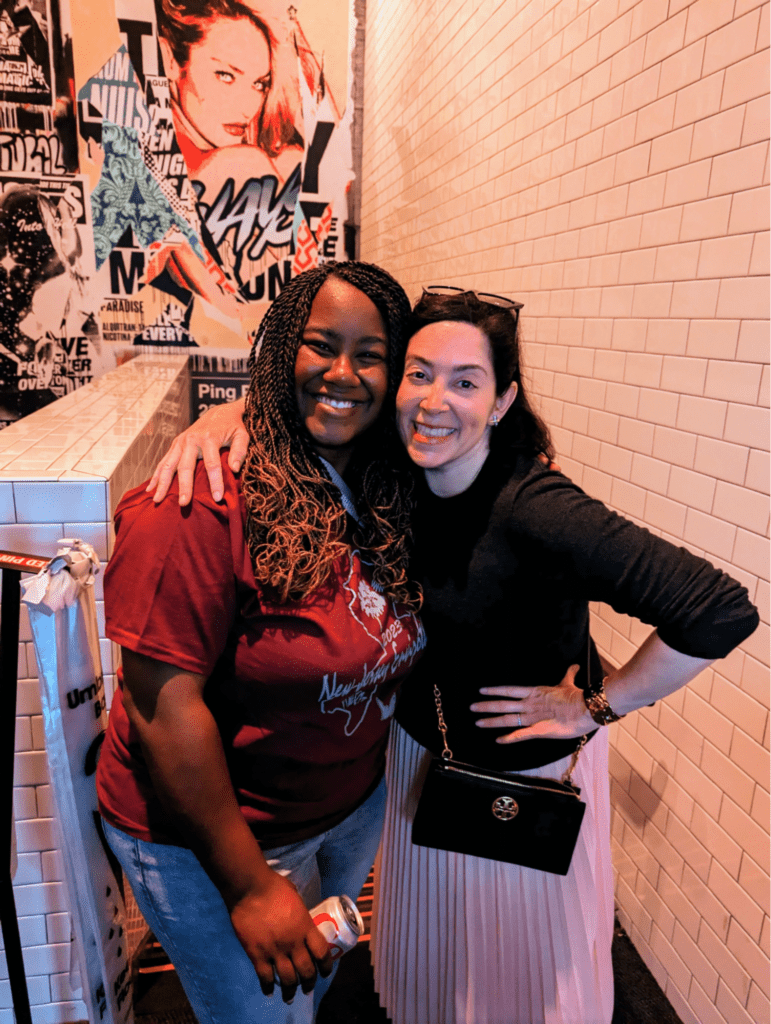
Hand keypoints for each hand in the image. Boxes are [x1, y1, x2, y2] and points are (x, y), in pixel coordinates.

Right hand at [146, 400, 248, 505]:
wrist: (219, 412)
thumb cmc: (233, 427)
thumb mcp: (242, 435)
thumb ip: (240, 451)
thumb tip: (233, 469)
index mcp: (209, 438)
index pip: (212, 464)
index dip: (215, 482)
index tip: (217, 498)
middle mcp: (191, 440)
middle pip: (186, 467)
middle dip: (184, 486)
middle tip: (183, 504)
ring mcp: (180, 442)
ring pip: (168, 465)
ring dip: (162, 483)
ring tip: (158, 500)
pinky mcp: (175, 445)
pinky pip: (163, 462)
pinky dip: (156, 475)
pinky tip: (150, 489)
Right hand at [229, 871, 332, 1002]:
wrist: (249, 888)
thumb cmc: (274, 886)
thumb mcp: (296, 898)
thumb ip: (300, 913)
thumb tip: (301, 918)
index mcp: (305, 927)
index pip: (322, 953)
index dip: (326, 966)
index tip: (325, 972)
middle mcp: (293, 943)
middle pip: (306, 971)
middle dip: (309, 983)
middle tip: (308, 988)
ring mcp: (275, 950)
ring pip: (288, 979)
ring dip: (291, 990)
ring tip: (290, 996)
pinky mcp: (257, 954)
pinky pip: (265, 977)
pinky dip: (268, 987)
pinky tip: (269, 991)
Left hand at [469, 663, 592, 743]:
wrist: (587, 708)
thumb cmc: (577, 697)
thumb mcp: (568, 684)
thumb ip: (568, 675)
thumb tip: (574, 665)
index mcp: (535, 692)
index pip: (509, 690)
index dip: (494, 690)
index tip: (481, 690)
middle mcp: (530, 704)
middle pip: (503, 705)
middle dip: (486, 706)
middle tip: (471, 707)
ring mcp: (533, 717)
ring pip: (507, 719)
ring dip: (491, 721)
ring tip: (477, 722)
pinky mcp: (539, 730)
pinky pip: (521, 735)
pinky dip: (509, 738)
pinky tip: (498, 740)